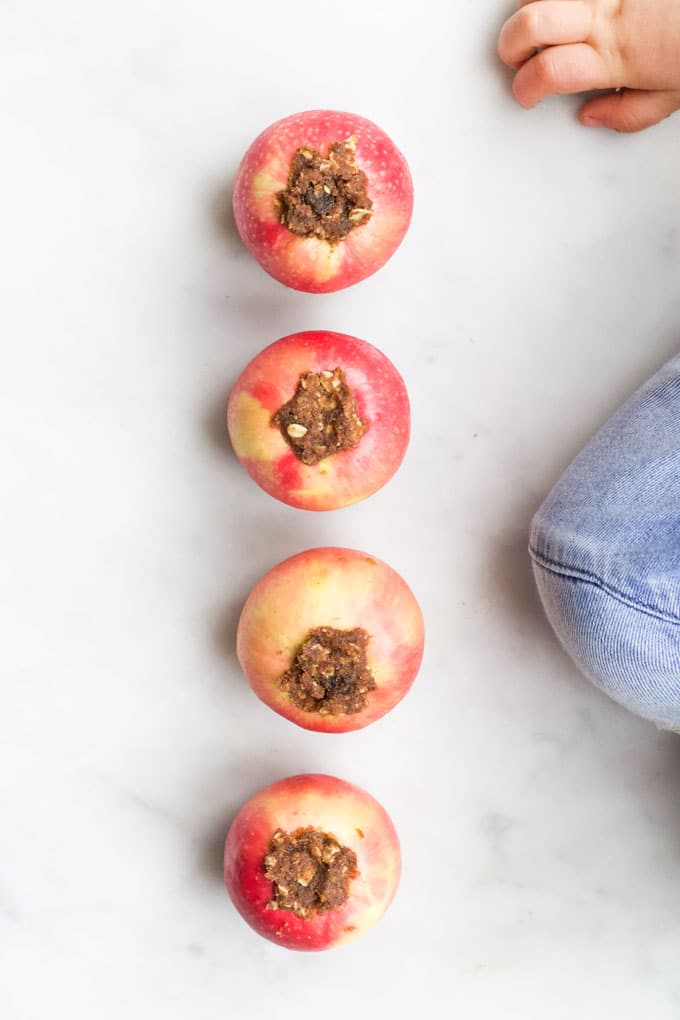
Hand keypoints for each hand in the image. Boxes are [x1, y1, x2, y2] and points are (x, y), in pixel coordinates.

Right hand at [497, 0, 679, 131]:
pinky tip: (562, 5)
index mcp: (618, 56)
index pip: (548, 71)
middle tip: (518, 57)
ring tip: (541, 22)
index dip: (524, 86)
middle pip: (531, 22)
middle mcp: (608, 14)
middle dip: (511, 44)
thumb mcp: (676, 95)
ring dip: (531, 7)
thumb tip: (592, 116)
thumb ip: (629, 114)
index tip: (526, 93)